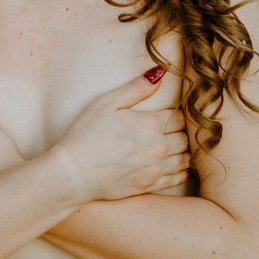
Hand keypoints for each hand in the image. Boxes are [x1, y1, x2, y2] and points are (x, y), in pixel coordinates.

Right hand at [55, 67, 189, 201]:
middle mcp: (158, 147)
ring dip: (184, 150)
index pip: (179, 116)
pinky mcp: (150, 186)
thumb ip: (137, 87)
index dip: (177, 113)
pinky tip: (183, 166)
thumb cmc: (86, 134)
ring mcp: (155, 169)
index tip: (171, 112)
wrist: (73, 173)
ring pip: (185, 157)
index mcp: (151, 124)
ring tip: (177, 144)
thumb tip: (161, 72)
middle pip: (184, 136)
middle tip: (175, 128)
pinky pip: (178, 177)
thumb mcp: (107, 103)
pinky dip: (184, 171)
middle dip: (181, 130)